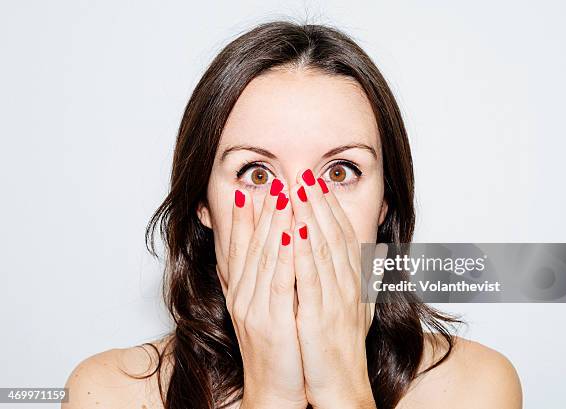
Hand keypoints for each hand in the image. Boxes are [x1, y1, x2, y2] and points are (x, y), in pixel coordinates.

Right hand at [225, 185, 306, 408]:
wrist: (275, 388)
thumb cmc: (277, 348)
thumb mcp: (266, 310)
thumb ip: (265, 281)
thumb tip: (273, 253)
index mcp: (242, 291)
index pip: (240, 247)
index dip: (244, 217)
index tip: (252, 189)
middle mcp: (243, 295)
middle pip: (252, 245)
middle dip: (264, 211)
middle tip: (273, 181)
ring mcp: (254, 308)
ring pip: (265, 257)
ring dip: (274, 223)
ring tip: (282, 195)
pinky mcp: (271, 322)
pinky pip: (279, 282)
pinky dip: (284, 255)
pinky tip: (291, 233)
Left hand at [288, 169, 376, 408]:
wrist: (342, 385)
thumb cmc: (346, 347)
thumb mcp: (360, 307)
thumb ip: (368, 277)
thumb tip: (379, 251)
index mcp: (353, 281)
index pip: (343, 235)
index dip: (331, 207)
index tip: (319, 184)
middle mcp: (347, 284)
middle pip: (333, 234)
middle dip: (318, 202)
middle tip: (305, 173)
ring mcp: (335, 299)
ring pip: (322, 248)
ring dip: (309, 216)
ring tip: (297, 189)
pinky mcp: (319, 315)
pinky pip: (310, 277)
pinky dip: (302, 250)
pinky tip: (293, 228)